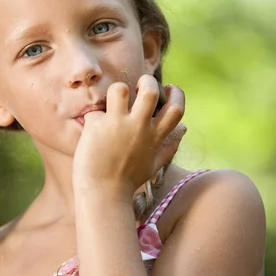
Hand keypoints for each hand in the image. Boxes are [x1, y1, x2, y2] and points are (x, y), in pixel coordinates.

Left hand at [72, 75, 185, 198]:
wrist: (103, 195)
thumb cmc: (127, 181)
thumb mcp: (154, 164)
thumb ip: (169, 145)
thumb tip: (184, 129)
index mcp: (155, 136)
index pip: (176, 108)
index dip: (176, 94)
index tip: (168, 89)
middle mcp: (139, 127)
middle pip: (150, 90)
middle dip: (146, 80)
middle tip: (138, 85)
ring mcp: (118, 125)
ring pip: (120, 89)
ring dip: (117, 90)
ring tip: (114, 101)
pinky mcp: (97, 126)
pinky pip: (96, 111)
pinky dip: (94, 119)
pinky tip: (92, 134)